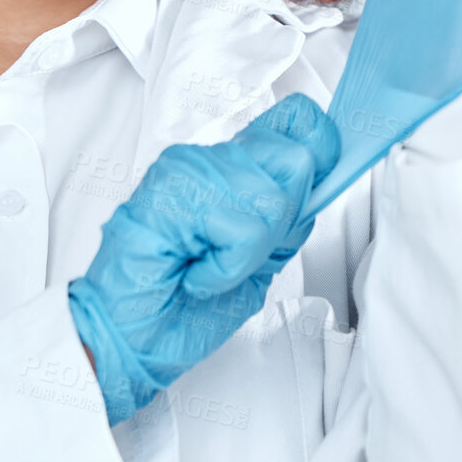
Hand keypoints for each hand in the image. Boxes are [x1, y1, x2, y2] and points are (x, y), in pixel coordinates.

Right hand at [68, 91, 339, 425]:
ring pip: (271, 197)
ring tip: (210, 268)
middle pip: (295, 156)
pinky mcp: (169, 193)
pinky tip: (195, 274)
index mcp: (232, 167)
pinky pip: (240, 227)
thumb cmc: (185, 307)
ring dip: (249, 253)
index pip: (296, 119)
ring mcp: (185, 171)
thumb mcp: (261, 259)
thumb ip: (291, 215)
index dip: (322, 151)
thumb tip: (329, 175)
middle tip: (240, 253)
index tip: (310, 197)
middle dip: (283, 221)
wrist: (132, 342)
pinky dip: (226, 267)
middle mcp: (209, 159)